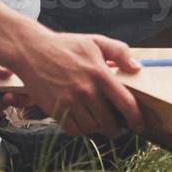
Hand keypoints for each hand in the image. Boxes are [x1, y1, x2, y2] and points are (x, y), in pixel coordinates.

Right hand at [10, 32, 143, 135]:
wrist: (32, 50)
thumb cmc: (66, 46)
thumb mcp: (96, 41)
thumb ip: (119, 52)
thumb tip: (136, 67)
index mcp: (101, 74)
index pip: (126, 103)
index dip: (136, 119)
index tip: (139, 126)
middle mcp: (87, 90)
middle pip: (109, 122)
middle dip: (116, 129)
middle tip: (117, 128)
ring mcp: (70, 101)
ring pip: (91, 127)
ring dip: (97, 128)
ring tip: (99, 123)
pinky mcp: (55, 109)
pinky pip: (72, 130)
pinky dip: (80, 130)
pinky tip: (82, 122)